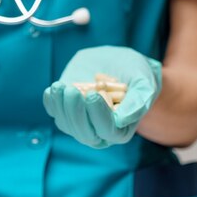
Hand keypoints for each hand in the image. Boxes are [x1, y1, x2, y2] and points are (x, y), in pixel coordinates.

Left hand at [43, 46, 161, 147]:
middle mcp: (99, 131)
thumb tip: (122, 120)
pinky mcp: (66, 108)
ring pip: (66, 124)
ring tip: (61, 85)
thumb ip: (138, 102)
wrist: (120, 63)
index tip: (93, 94)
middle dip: (75, 112)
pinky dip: (51, 101)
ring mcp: (80, 121)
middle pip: (83, 133)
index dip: (98, 116)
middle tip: (73, 90)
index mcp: (121, 129)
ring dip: (60, 106)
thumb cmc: (137, 75)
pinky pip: (54, 111)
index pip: (107, 131)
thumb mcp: (144, 84)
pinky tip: (54, 89)